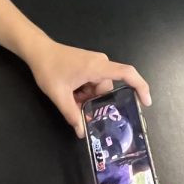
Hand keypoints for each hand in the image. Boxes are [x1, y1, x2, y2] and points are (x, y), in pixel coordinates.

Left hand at [24, 37, 150, 137]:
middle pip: (107, 89)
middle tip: (78, 108)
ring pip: (98, 88)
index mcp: (98, 67)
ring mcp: (95, 63)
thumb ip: (72, 114)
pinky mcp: (89, 64)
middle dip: (94, 102)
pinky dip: (84, 91)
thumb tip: (81, 132)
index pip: (127, 74)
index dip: (140, 87)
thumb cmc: (49, 69)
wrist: (38, 50)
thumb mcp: (59, 96)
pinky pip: (93, 82)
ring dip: (87, 97)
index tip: (146, 102)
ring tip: (70, 98)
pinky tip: (71, 93)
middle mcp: (101, 63)